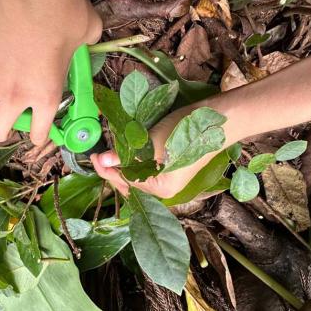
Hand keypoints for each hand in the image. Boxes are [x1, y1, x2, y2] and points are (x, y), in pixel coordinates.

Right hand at [0, 0, 101, 143]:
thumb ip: (84, 49)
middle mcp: (14, 96)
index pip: (38, 133)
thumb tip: (87, 43)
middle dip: (1, 124)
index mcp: (46, 93)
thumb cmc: (61, 0)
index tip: (33, 125)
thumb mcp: (86, 30)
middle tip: (2, 109)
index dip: (36, 131)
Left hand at [91, 105, 233, 198]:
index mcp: (161, 188)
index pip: (125, 183)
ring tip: (109, 155)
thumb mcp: (152, 142)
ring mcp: (170, 180)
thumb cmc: (186, 132)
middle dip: (113, 171)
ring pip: (138, 178)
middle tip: (98, 155)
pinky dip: (134, 164)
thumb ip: (125, 154)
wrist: (218, 120)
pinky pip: (146, 171)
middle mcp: (165, 190)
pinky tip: (127, 154)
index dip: (106, 171)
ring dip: (123, 167)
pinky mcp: (172, 169)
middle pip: (130, 184)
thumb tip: (102, 160)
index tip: (93, 157)